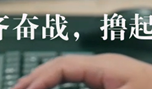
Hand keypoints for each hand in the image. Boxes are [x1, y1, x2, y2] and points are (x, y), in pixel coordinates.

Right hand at [12, 53, 151, 88]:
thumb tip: (55, 86)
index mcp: (105, 65)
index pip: (61, 66)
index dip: (38, 79)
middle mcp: (105, 66)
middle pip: (61, 68)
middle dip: (36, 79)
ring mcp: (110, 74)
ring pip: (70, 74)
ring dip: (49, 83)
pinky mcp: (114, 83)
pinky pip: (82, 82)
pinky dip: (64, 87)